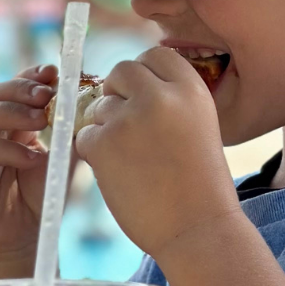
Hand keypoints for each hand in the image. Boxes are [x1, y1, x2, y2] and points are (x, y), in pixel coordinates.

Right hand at [0, 65, 56, 279]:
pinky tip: (31, 158)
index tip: (54, 72)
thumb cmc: (42, 197)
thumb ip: (69, 131)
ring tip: (41, 120)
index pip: (17, 86)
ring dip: (14, 112)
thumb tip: (85, 99)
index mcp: (12, 121)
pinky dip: (6, 150)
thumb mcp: (62, 158)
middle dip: (23, 88)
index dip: (32, 75)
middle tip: (47, 94)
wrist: (24, 237)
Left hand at [75, 48, 239, 263]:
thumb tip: (127, 87)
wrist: (198, 230)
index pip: (154, 55)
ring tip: (132, 161)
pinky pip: (84, 135)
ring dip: (107, 128)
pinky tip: (118, 173)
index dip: (144, 75)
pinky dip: (94, 152)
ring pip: (100, 107)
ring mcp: (128, 119)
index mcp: (191, 89)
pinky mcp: (103, 145)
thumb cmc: (200, 187)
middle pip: (122, 71)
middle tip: (126, 124)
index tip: (143, 97)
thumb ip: (170, 102)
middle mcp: (159, 96)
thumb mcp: (199, 127)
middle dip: (118, 93)